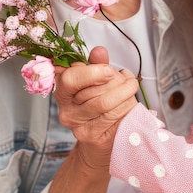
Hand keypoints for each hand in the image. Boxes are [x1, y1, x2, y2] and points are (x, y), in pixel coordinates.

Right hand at [54, 46, 138, 165]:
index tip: (109, 70)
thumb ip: (95, 64)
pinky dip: (128, 105)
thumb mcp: (92, 80)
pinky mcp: (94, 138)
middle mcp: (67, 111)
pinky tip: (130, 99)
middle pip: (96, 92)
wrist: (96, 141)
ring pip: (107, 104)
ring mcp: (79, 127)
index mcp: (62, 92)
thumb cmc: (94, 103)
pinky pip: (116, 117)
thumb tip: (99, 51)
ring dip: (126, 92)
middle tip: (124, 78)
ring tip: (130, 86)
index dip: (93, 73)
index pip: (70, 79)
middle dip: (117, 82)